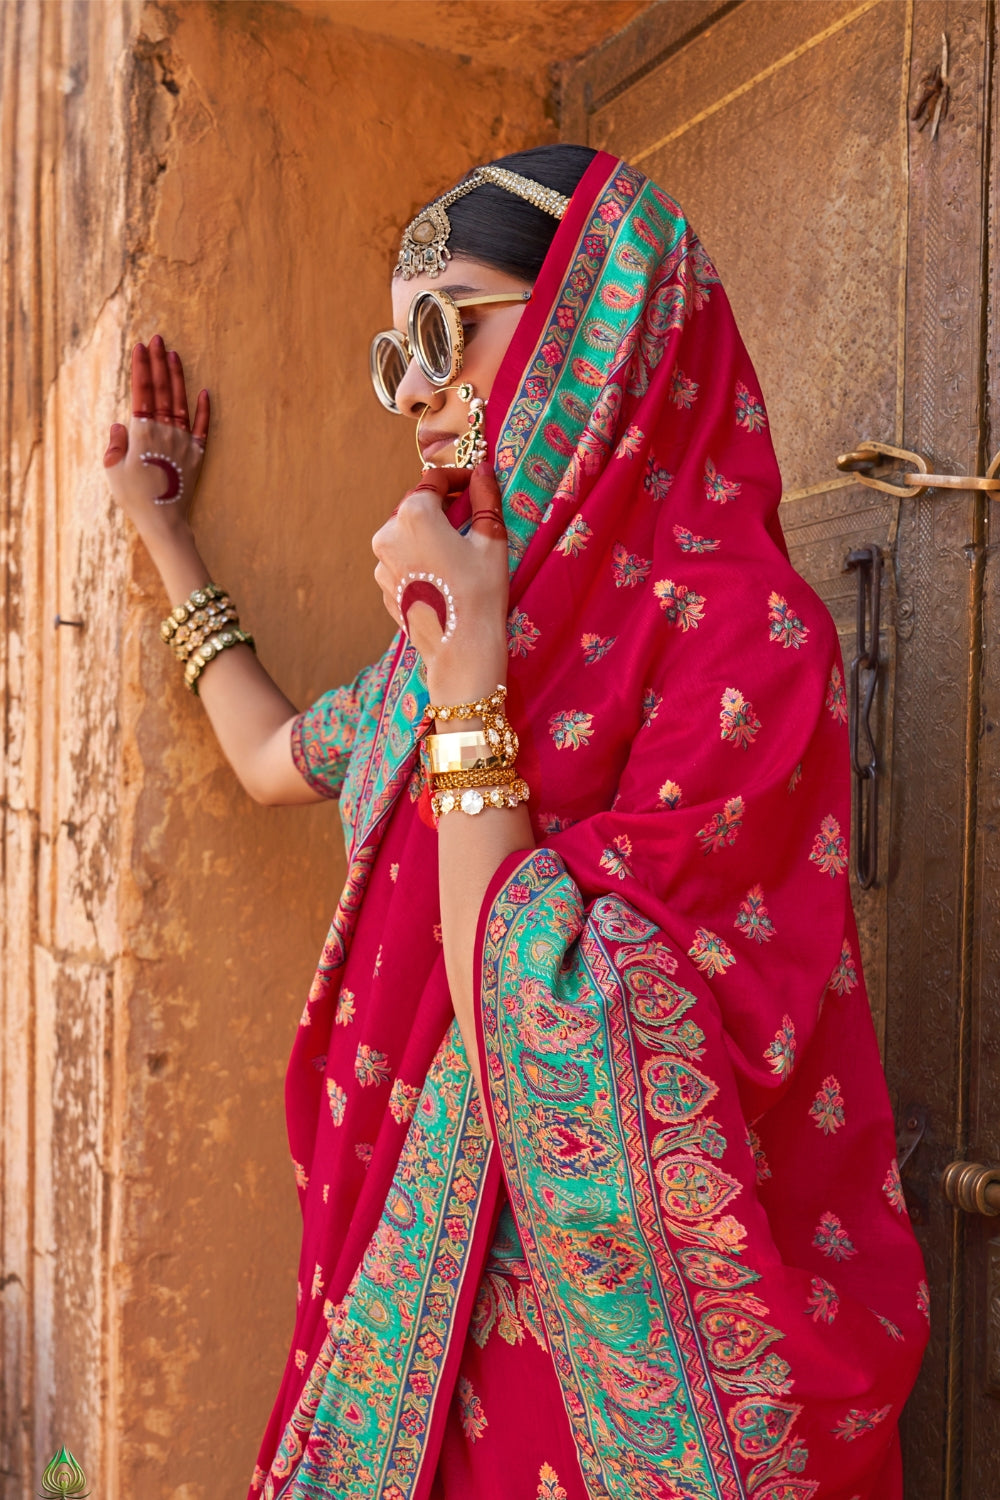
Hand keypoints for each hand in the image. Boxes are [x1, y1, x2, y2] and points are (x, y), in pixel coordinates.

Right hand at [103, 335, 209, 535]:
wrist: (163, 519)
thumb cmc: (134, 497)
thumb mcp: (113, 469)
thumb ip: (116, 444)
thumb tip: (121, 425)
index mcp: (143, 432)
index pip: (142, 392)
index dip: (141, 368)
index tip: (140, 348)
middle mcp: (165, 431)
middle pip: (162, 390)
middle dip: (159, 362)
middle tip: (158, 339)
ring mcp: (183, 441)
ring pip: (181, 402)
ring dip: (177, 377)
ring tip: (174, 355)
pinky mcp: (197, 455)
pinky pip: (203, 427)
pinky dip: (205, 409)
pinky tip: (205, 391)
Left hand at [372, 463, 509, 703]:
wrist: (460, 649)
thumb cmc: (480, 592)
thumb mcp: (490, 540)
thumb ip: (485, 498)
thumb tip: (483, 471)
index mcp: (414, 514)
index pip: (434, 480)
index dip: (458, 478)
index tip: (476, 484)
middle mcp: (388, 534)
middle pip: (417, 506)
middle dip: (443, 507)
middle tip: (472, 518)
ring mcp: (381, 563)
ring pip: (408, 535)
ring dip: (430, 534)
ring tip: (459, 551)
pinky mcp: (383, 587)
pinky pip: (402, 561)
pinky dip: (421, 558)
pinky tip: (444, 576)